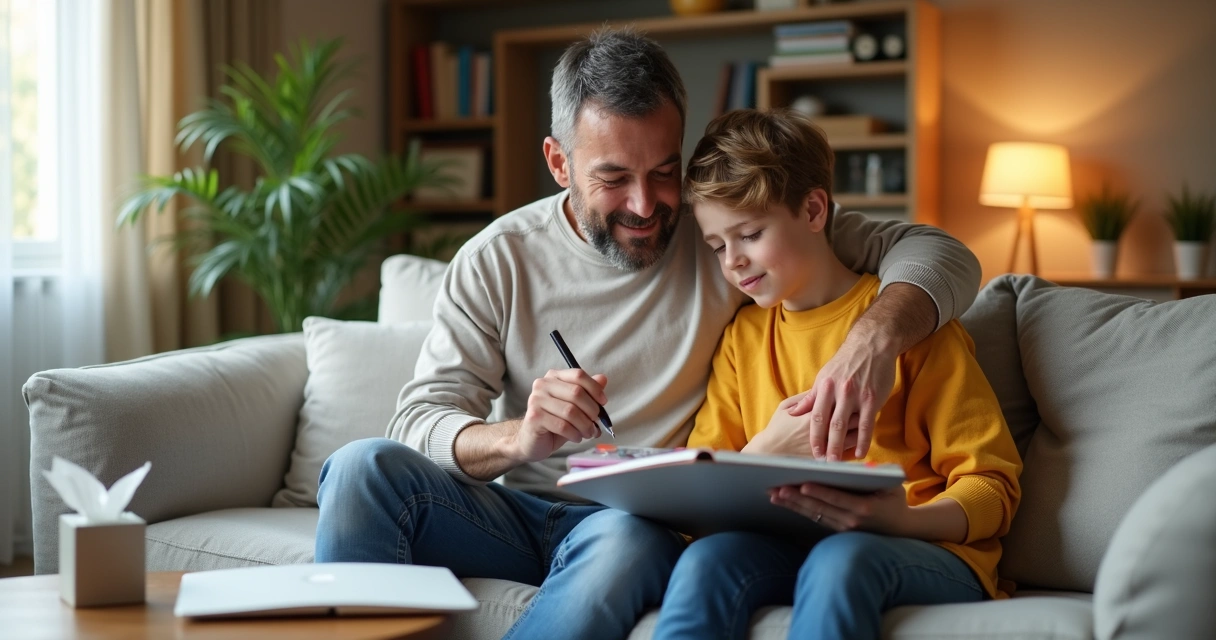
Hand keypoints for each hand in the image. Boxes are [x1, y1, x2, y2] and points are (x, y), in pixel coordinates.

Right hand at [510, 369, 607, 462]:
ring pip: (570, 411)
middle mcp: (543, 384)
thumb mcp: (574, 406)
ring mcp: (536, 400)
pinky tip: (576, 437)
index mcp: (554, 377)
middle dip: (592, 411)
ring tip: (588, 433)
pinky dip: (574, 434)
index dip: (595, 389)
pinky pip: (562, 425)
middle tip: (596, 424)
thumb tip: (603, 379)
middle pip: (576, 393)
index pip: (578, 375)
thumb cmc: (555, 422)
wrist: (531, 441)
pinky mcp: (534, 417)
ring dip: (585, 425)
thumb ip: (588, 392)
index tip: (603, 402)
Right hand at [744, 394, 855, 456]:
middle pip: (850, 418)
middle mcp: (822, 429)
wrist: (770, 453)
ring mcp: (826, 446)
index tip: (860, 389)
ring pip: (852, 436)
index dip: (851, 396)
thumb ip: (805, 397)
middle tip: (868, 405)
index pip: (839, 402)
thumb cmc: (776, 428)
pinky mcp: (827, 459)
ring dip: (861, 430)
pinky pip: (848, 452)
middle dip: (861, 412)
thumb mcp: (785, 407)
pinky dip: (856, 447)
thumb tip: (821, 387)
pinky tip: (861, 442)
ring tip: (866, 423)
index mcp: (813, 413)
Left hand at [769, 483, 910, 535]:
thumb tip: (857, 464)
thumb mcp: (891, 485)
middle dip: (796, 498)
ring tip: (774, 495)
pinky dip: (800, 510)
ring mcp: (843, 528)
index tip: (802, 485)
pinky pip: (816, 519)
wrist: (902, 530)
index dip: (819, 492)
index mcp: (864, 507)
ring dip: (793, 505)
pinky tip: (785, 503)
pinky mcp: (838, 531)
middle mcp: (851, 521)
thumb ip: (875, 475)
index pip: (836, 498)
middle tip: (776, 488)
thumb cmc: (895, 500)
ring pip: (814, 515)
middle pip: (819, 508)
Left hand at [788, 336, 895, 460]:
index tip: (810, 452)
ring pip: (845, 426)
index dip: (813, 436)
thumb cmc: (846, 363)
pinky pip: (867, 424)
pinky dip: (863, 441)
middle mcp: (838, 392)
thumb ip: (811, 397)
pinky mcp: (872, 399)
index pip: (815, 416)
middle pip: (828, 424)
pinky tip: (860, 453)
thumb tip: (793, 413)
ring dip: (840, 447)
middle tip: (821, 464)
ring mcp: (856, 396)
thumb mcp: (824, 376)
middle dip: (824, 446)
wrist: (871, 346)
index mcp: (824, 387)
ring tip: (836, 464)